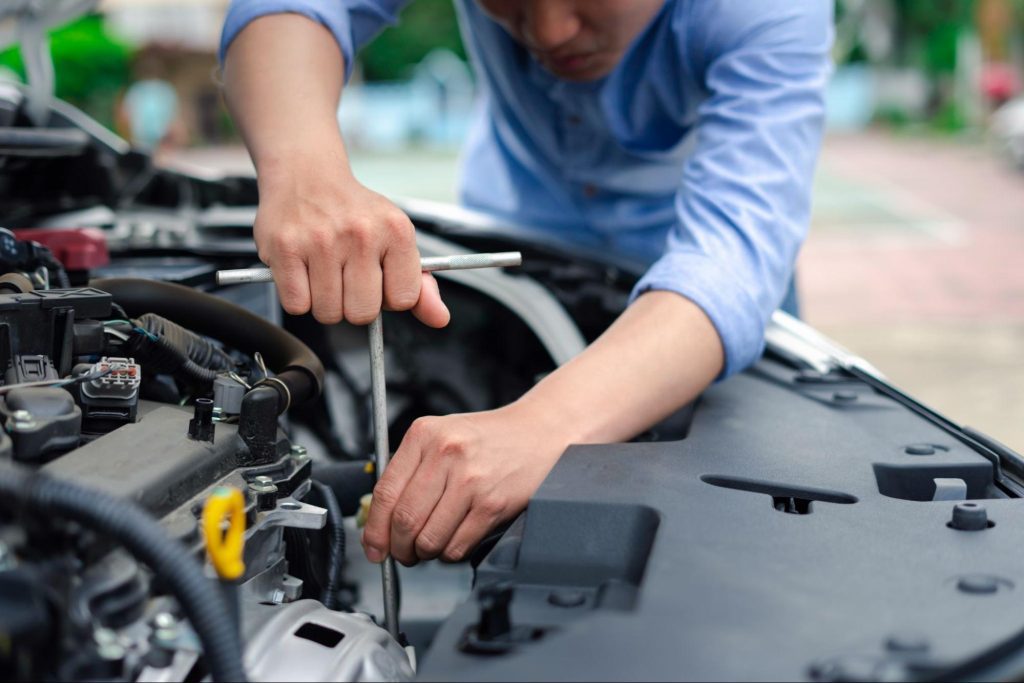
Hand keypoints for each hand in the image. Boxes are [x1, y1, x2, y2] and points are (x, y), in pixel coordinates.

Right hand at [253, 152, 449, 326]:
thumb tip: (440, 319)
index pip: (403, 299)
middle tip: (347, 277)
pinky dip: (299, 296)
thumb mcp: (396, 240)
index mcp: (396, 231)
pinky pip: (297, 305)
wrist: (307, 175)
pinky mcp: (285, 247)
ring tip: (324, 271)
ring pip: (328, 313)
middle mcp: (362, 233)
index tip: (378, 279)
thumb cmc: (355, 213)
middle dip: (353, 305)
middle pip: (362, 313)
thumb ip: (421, 284)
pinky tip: (303, 270)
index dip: (388, 298)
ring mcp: (321, 240)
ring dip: (325, 302)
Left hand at [361, 403, 569, 564]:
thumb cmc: (488, 439)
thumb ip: (410, 470)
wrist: (539, 433)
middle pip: (404, 521)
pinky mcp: (492, 504)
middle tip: (403, 553)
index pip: (385, 493)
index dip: (374, 530)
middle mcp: (446, 454)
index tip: (373, 547)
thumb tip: (380, 520)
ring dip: (425, 553)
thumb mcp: (442, 436)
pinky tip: (455, 539)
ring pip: (429, 539)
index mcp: (424, 435)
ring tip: (431, 545)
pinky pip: (457, 546)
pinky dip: (450, 553)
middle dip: (399, 548)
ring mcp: (470, 480)